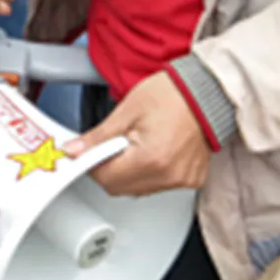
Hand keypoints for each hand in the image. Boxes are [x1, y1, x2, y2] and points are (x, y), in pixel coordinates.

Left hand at [63, 72, 210, 196]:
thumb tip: (74, 150)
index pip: (107, 178)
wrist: (206, 90)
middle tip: (109, 143)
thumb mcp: (126, 110)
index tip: (84, 152)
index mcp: (152, 159)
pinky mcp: (192, 179)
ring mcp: (183, 180)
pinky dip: (147, 172)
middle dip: (107, 169)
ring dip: (127, 171)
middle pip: (121, 189)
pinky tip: (149, 149)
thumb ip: (98, 136)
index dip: (90, 164)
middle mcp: (170, 176)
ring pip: (138, 190)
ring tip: (133, 142)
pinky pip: (158, 185)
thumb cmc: (171, 93)